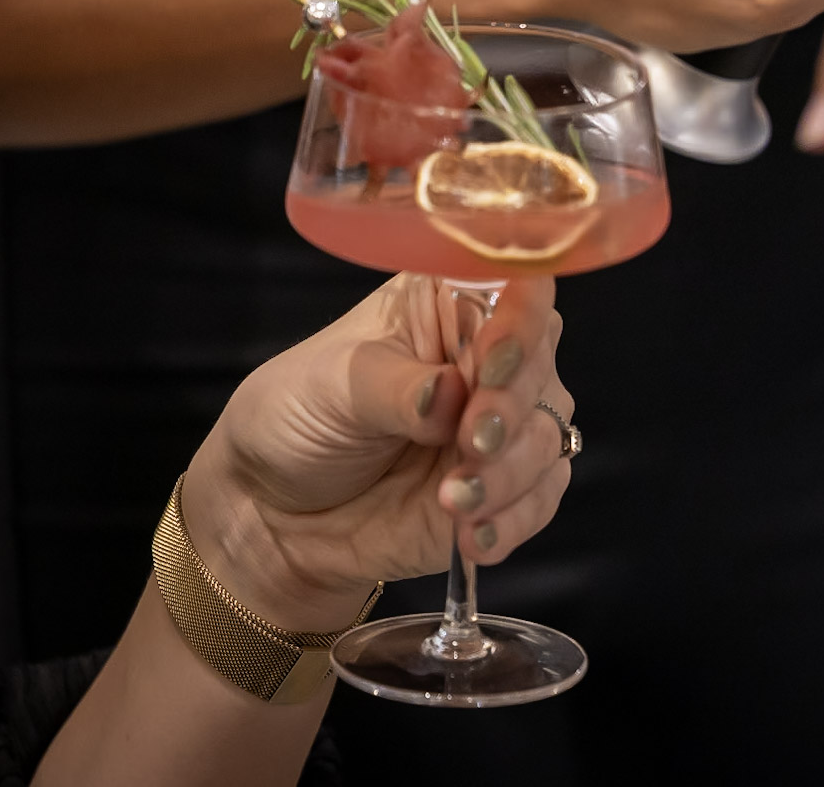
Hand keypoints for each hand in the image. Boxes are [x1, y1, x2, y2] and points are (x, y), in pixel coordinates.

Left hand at [180, 275, 567, 630]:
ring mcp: (505, 424)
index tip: (493, 360)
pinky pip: (540, 499)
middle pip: (540, 365)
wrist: (276, 512)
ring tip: (454, 500)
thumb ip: (396, 389)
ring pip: (547, 437)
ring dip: (508, 473)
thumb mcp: (331, 387)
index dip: (518, 319)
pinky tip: (472, 536)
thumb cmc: (298, 418)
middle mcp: (490, 358)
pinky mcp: (509, 487)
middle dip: (511, 407)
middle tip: (472, 441)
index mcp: (449, 304)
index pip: (515, 287)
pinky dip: (513, 519)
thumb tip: (450, 395)